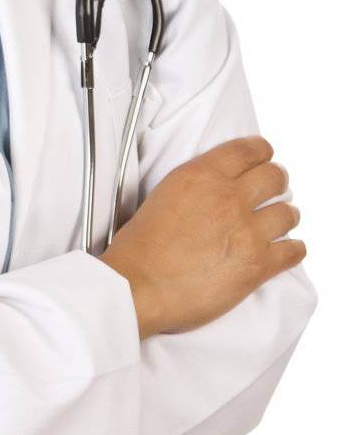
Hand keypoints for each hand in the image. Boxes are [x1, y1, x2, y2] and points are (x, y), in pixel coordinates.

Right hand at [98, 135, 305, 338]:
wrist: (139, 284)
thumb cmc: (141, 245)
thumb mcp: (164, 193)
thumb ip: (196, 184)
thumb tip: (215, 186)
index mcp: (200, 175)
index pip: (248, 149)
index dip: (261, 151)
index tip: (264, 156)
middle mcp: (228, 198)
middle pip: (275, 177)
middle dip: (276, 181)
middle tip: (272, 188)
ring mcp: (247, 232)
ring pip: (288, 213)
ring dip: (284, 216)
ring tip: (277, 221)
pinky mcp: (258, 265)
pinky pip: (294, 251)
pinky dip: (292, 249)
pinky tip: (285, 249)